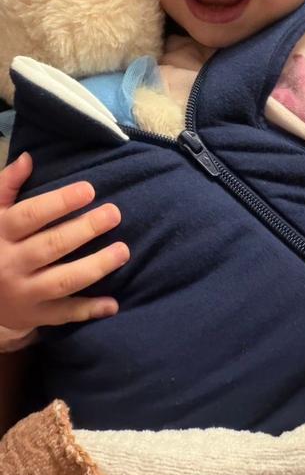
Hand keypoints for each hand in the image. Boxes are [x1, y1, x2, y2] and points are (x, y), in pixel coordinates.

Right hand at [0, 152, 129, 333]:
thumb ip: (6, 186)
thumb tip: (28, 158)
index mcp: (0, 234)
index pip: (31, 216)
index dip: (60, 202)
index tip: (89, 190)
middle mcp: (10, 264)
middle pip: (51, 246)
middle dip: (85, 229)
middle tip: (114, 213)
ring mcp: (23, 293)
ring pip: (62, 281)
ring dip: (95, 267)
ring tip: (123, 251)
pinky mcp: (34, 316)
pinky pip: (63, 315)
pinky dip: (88, 311)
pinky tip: (113, 304)